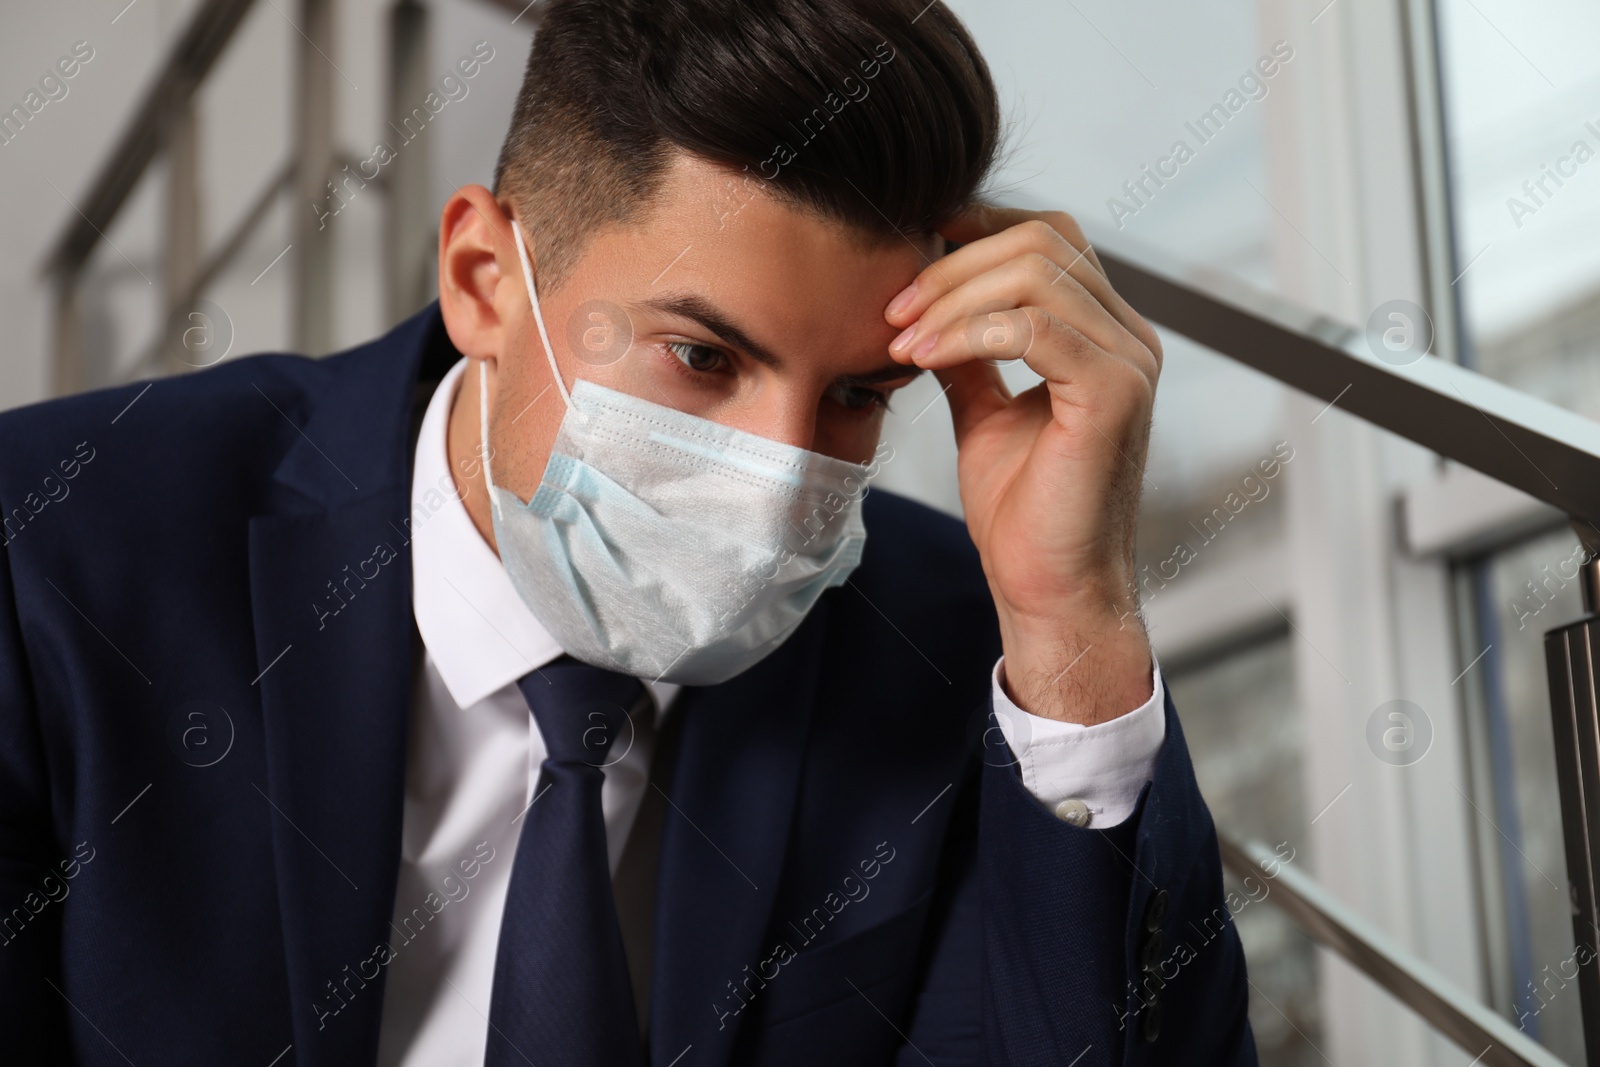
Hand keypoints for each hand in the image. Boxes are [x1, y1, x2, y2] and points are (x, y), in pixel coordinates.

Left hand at [885, 206, 1158, 723]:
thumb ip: (969, 352)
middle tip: (893, 307)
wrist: (1049, 589)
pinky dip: (967, 332)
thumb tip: (926, 301)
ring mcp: (1128, 363)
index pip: (1050, 237)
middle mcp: (1129, 338)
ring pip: (1036, 274)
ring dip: (951, 298)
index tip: (911, 255)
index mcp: (1105, 335)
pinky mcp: (1113, 395)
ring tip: (901, 338)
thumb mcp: (983, 411)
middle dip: (953, 264)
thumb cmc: (1024, 513)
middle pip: (1043, 240)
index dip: (978, 230)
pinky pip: (1033, 327)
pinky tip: (924, 357)